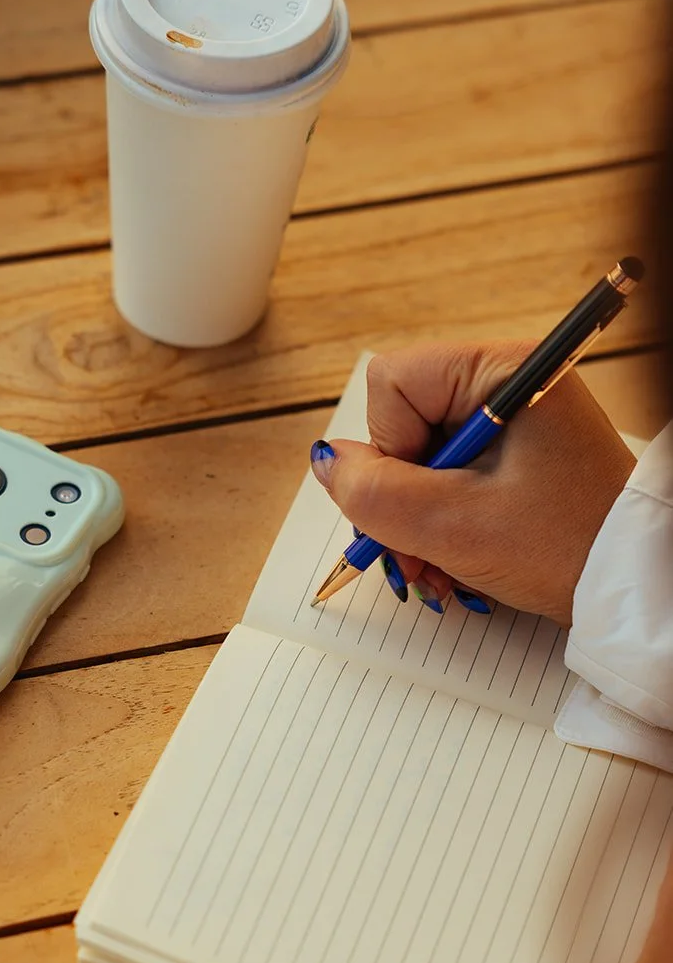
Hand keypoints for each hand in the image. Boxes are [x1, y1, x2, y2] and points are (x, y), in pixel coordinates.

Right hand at [310, 342, 635, 626]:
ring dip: (415, 520)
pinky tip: (456, 561)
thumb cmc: (569, 548)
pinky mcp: (516, 456)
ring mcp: (513, 422)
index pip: (394, 384)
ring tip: (439, 568)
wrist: (635, 589)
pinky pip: (449, 478)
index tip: (419, 500)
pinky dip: (441, 523)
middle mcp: (508, 385)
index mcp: (504, 372)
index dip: (388, 447)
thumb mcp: (456, 526)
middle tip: (415, 555)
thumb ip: (375, 492)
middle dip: (398, 496)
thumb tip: (327, 463)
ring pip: (420, 458)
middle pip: (402, 424)